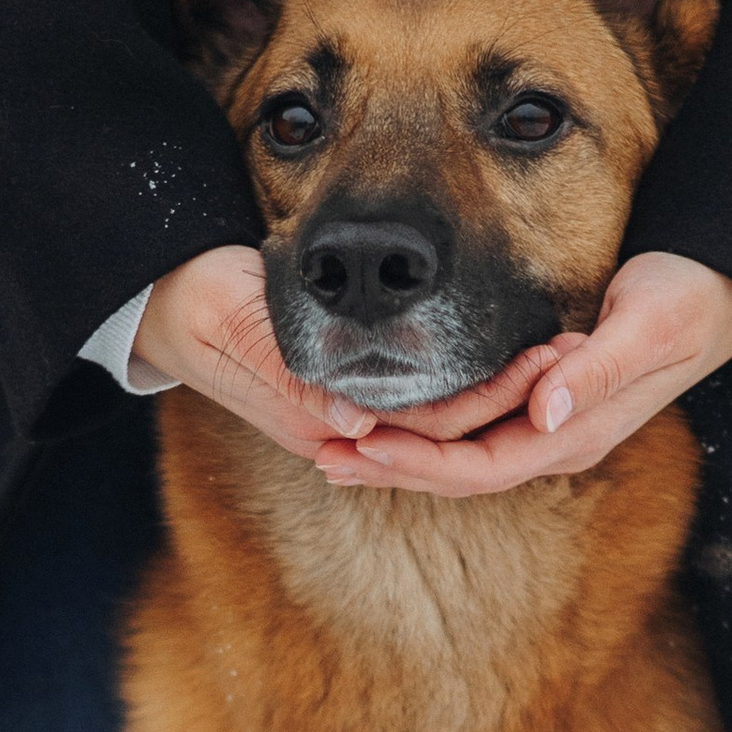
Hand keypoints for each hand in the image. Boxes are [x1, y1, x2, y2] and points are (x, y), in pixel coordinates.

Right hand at [130, 244, 559, 462]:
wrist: (156, 302)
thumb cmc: (191, 302)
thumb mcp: (233, 322)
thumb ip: (290, 371)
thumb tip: (356, 422)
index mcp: (319, 418)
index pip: (428, 429)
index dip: (495, 399)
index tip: (551, 361)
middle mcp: (342, 427)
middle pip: (451, 427)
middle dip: (516, 395)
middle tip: (576, 350)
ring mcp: (347, 412)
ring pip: (444, 413)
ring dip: (503, 388)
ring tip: (563, 346)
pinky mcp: (351, 390)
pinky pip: (426, 395)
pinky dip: (473, 379)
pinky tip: (516, 351)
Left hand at [318, 251, 731, 499]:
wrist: (726, 289)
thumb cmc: (690, 298)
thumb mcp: (652, 324)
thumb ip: (600, 368)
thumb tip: (547, 408)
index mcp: (579, 429)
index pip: (483, 466)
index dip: (419, 463)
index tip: (361, 446)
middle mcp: (561, 437)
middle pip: (460, 472)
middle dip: (391, 467)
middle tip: (320, 453)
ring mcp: (553, 424)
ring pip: (462, 453)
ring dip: (400, 453)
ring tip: (335, 443)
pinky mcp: (546, 402)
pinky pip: (475, 429)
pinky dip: (427, 428)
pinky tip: (389, 418)